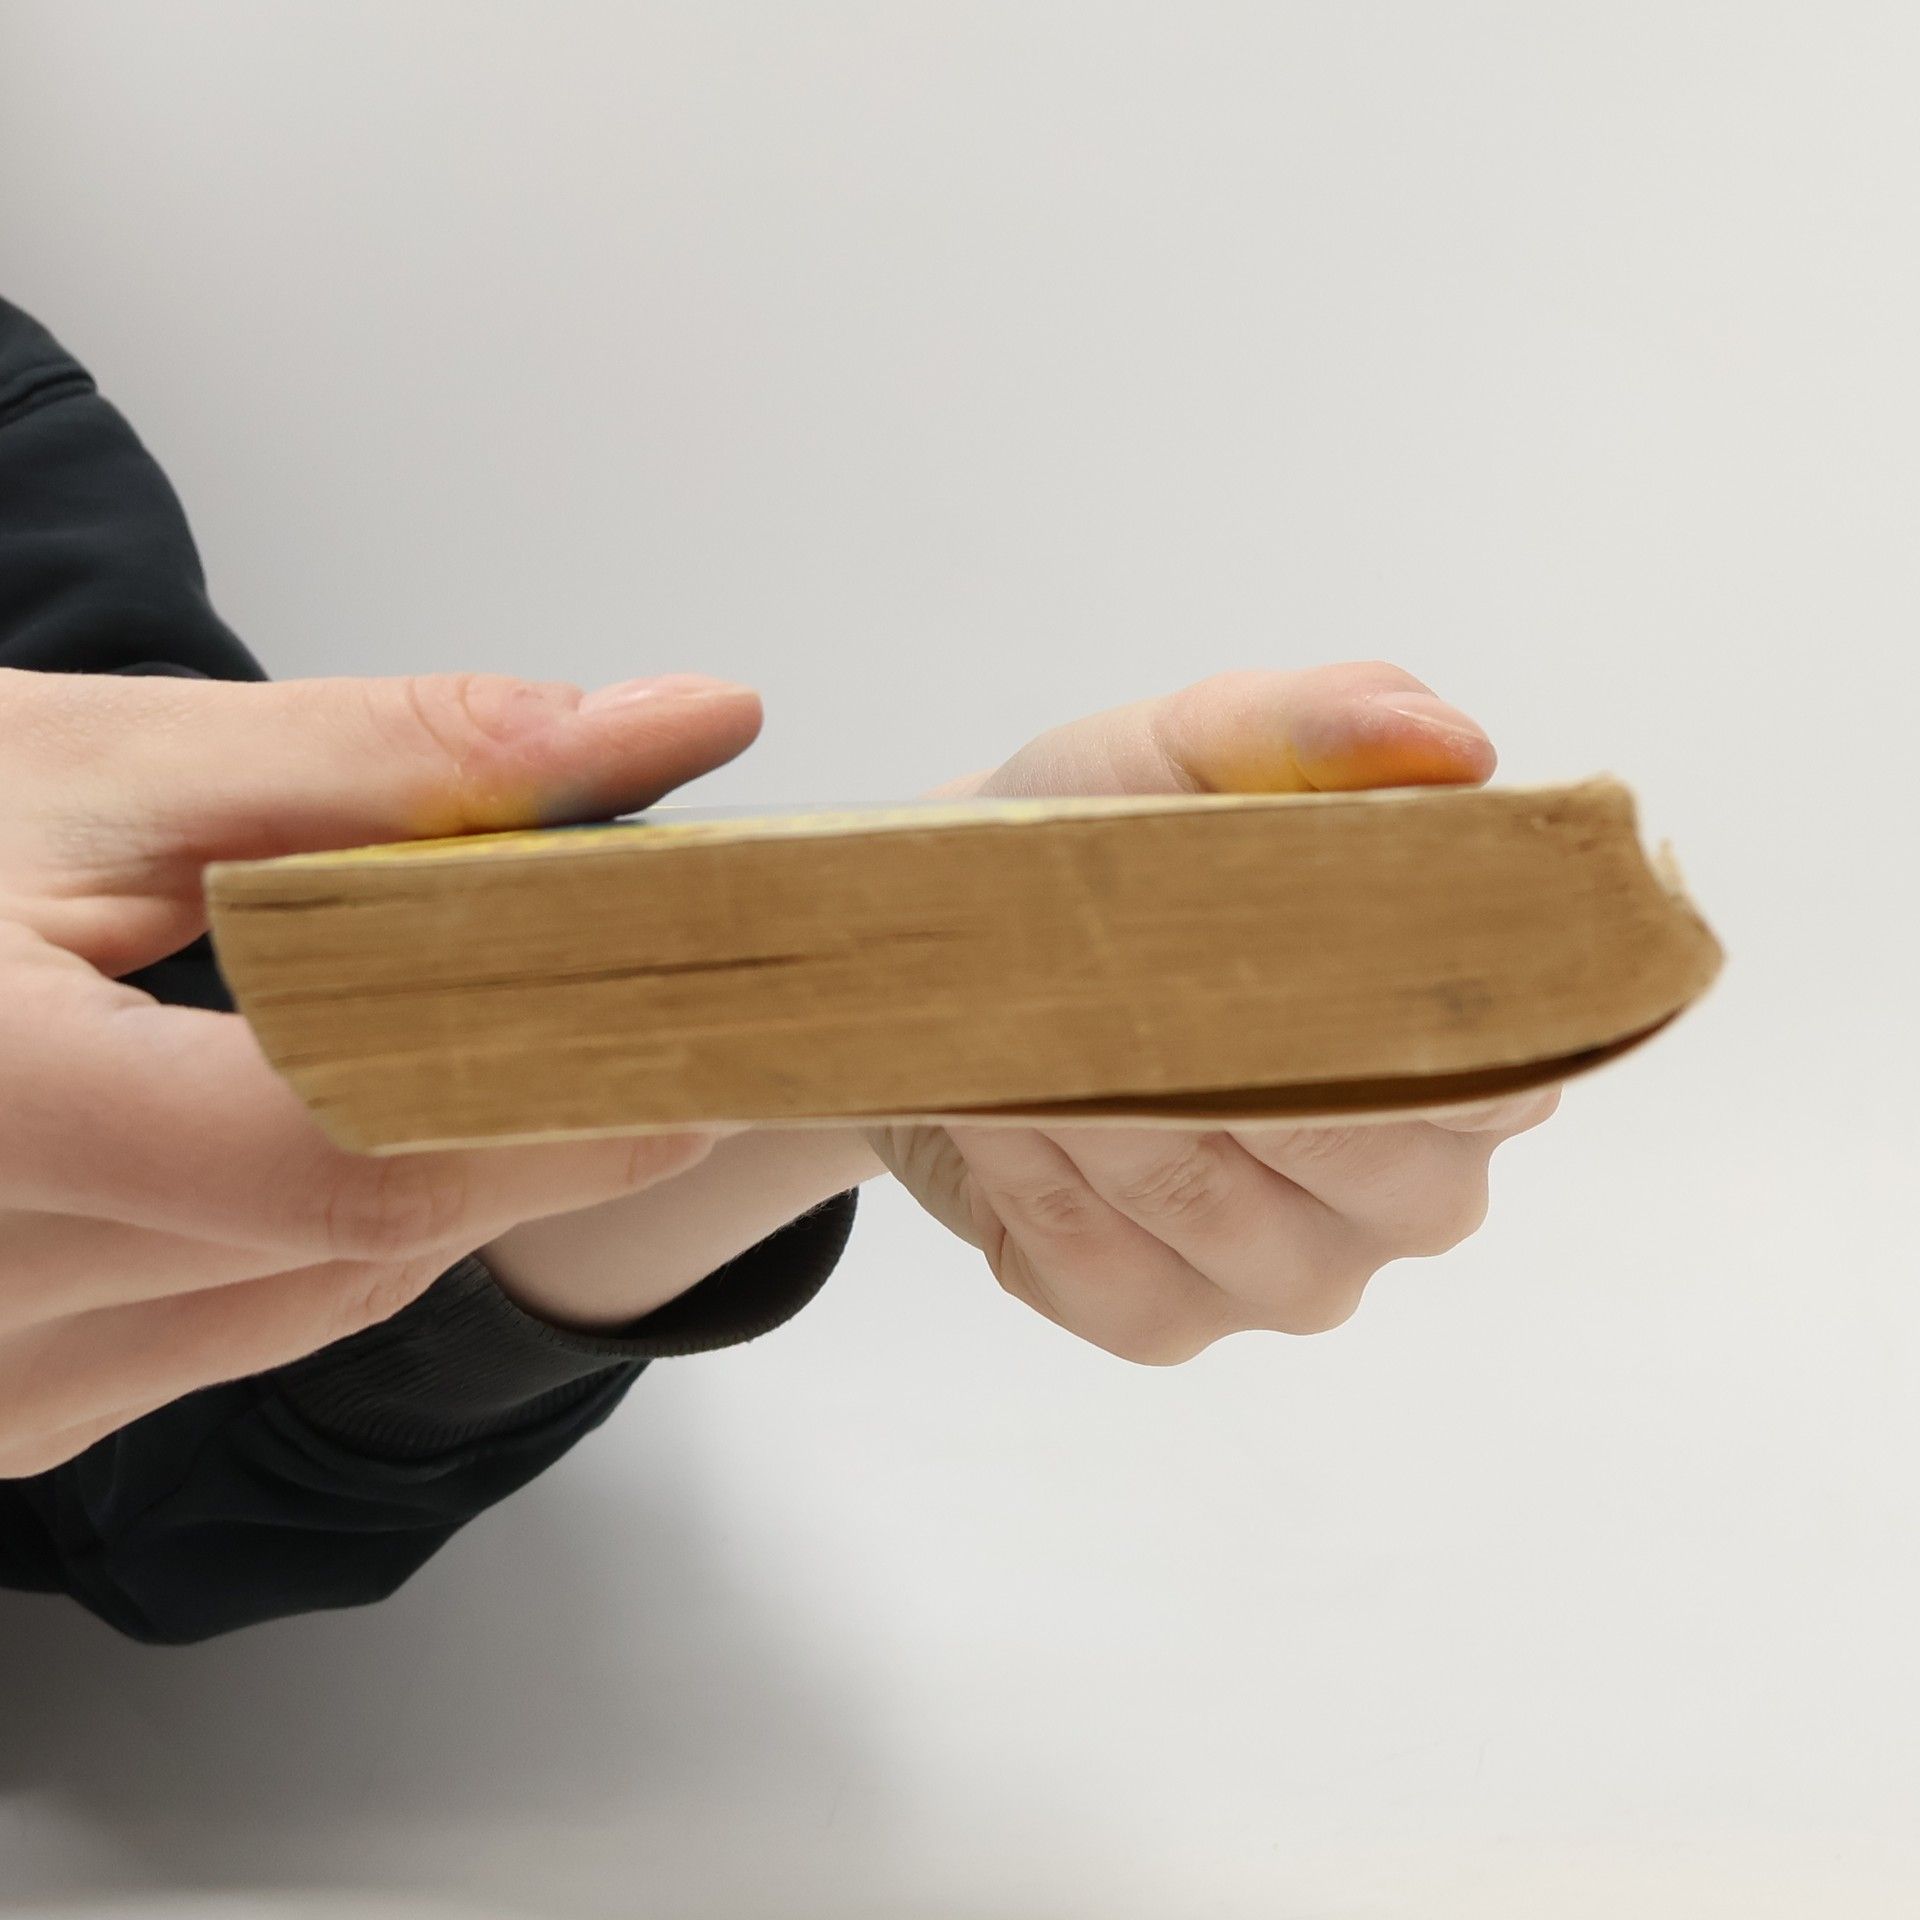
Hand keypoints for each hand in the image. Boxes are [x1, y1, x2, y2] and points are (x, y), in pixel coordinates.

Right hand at [0, 665, 760, 1475]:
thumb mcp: (96, 765)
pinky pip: (254, 1330)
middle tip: (665, 1000)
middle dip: (541, 1114)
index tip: (716, 1029)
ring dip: (458, 1169)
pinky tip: (379, 1119)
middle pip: (364, 1227)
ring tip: (529, 1038)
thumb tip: (668, 727)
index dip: (564, 1097)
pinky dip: (351, 1224)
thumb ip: (398, 760)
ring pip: (334, 1292)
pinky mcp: (4, 1413)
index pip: (344, 1155)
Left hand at [868, 662, 1562, 1362]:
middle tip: (1099, 947)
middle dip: (1209, 1041)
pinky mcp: (1165, 1324)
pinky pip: (1107, 1272)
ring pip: (1207, 1207)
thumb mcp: (1205, 748)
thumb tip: (1452, 748)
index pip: (1500, 1065)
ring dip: (1092, 1094)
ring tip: (1020, 1004)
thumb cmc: (1109, 842)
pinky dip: (1033, 1174)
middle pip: (1351, 1151)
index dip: (1388, 1002)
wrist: (961, 947)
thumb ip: (1327, 726)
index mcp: (1476, 1056)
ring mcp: (1296, 1278)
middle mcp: (1411, 1191)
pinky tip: (996, 1099)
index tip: (1277, 920)